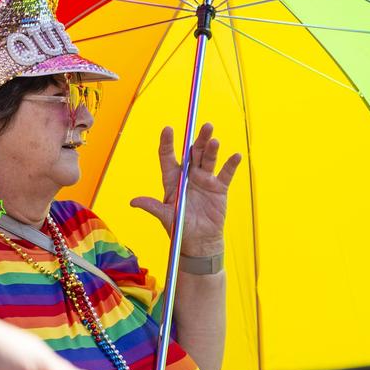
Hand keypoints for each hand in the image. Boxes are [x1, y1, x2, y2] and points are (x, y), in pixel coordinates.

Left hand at [129, 123, 240, 256]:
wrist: (200, 243)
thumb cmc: (180, 229)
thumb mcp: (166, 217)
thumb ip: (152, 207)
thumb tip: (134, 202)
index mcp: (173, 180)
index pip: (168, 157)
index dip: (168, 143)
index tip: (168, 129)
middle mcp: (189, 176)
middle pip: (193, 153)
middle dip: (198, 140)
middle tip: (205, 126)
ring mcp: (204, 180)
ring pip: (208, 159)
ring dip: (212, 149)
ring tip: (214, 140)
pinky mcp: (219, 188)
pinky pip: (225, 174)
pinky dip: (231, 164)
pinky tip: (236, 156)